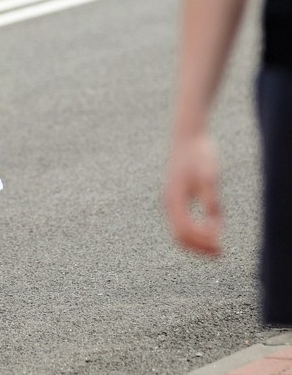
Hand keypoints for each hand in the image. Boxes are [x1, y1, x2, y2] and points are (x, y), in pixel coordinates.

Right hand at [164, 133, 222, 255]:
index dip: (202, 242)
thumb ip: (211, 199)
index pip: (185, 230)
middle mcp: (169, 203)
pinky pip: (182, 221)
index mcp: (174, 199)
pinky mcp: (176, 197)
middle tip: (220, 254)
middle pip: (179, 235)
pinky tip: (213, 227)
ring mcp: (171, 200)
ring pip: (180, 230)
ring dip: (197, 241)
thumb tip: (214, 224)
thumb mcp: (210, 176)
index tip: (221, 247)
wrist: (187, 136)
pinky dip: (196, 231)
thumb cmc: (199, 154)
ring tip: (217, 246)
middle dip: (199, 248)